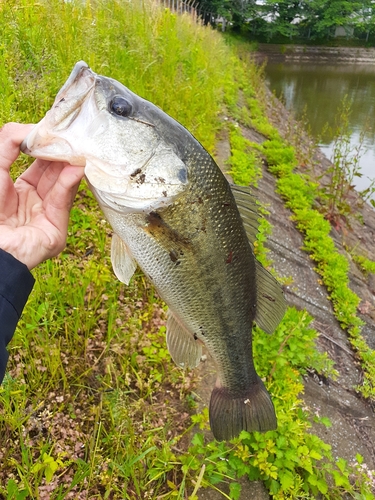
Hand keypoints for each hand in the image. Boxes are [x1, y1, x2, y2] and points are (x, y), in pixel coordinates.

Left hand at [0, 123, 84, 268]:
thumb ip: (9, 144)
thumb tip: (30, 128)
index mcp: (17, 193)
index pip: (39, 166)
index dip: (46, 149)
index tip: (53, 131)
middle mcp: (34, 204)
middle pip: (54, 175)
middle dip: (60, 156)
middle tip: (69, 137)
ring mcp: (46, 218)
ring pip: (62, 187)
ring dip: (69, 167)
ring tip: (75, 149)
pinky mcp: (55, 232)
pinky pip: (62, 203)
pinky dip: (68, 184)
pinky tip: (74, 169)